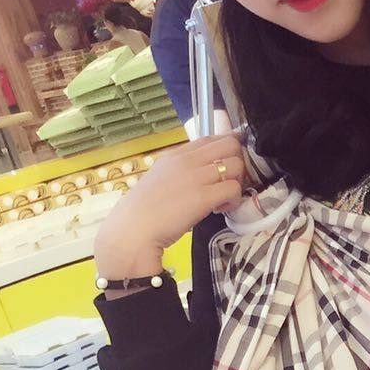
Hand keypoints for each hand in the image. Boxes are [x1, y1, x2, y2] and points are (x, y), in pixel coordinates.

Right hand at [94, 133, 245, 278]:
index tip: (225, 165)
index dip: (225, 149)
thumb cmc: (143, 212)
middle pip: (230, 145)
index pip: (210, 138)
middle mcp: (187, 161)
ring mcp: (196, 177)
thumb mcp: (159, 179)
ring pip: (237, 165)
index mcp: (175, 155)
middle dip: (237, 162)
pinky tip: (220, 209)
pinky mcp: (203, 197)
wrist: (132, 231)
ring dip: (237, 182)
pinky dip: (233, 200)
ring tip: (223, 198)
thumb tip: (201, 173)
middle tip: (228, 182)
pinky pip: (234, 188)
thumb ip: (180, 172)